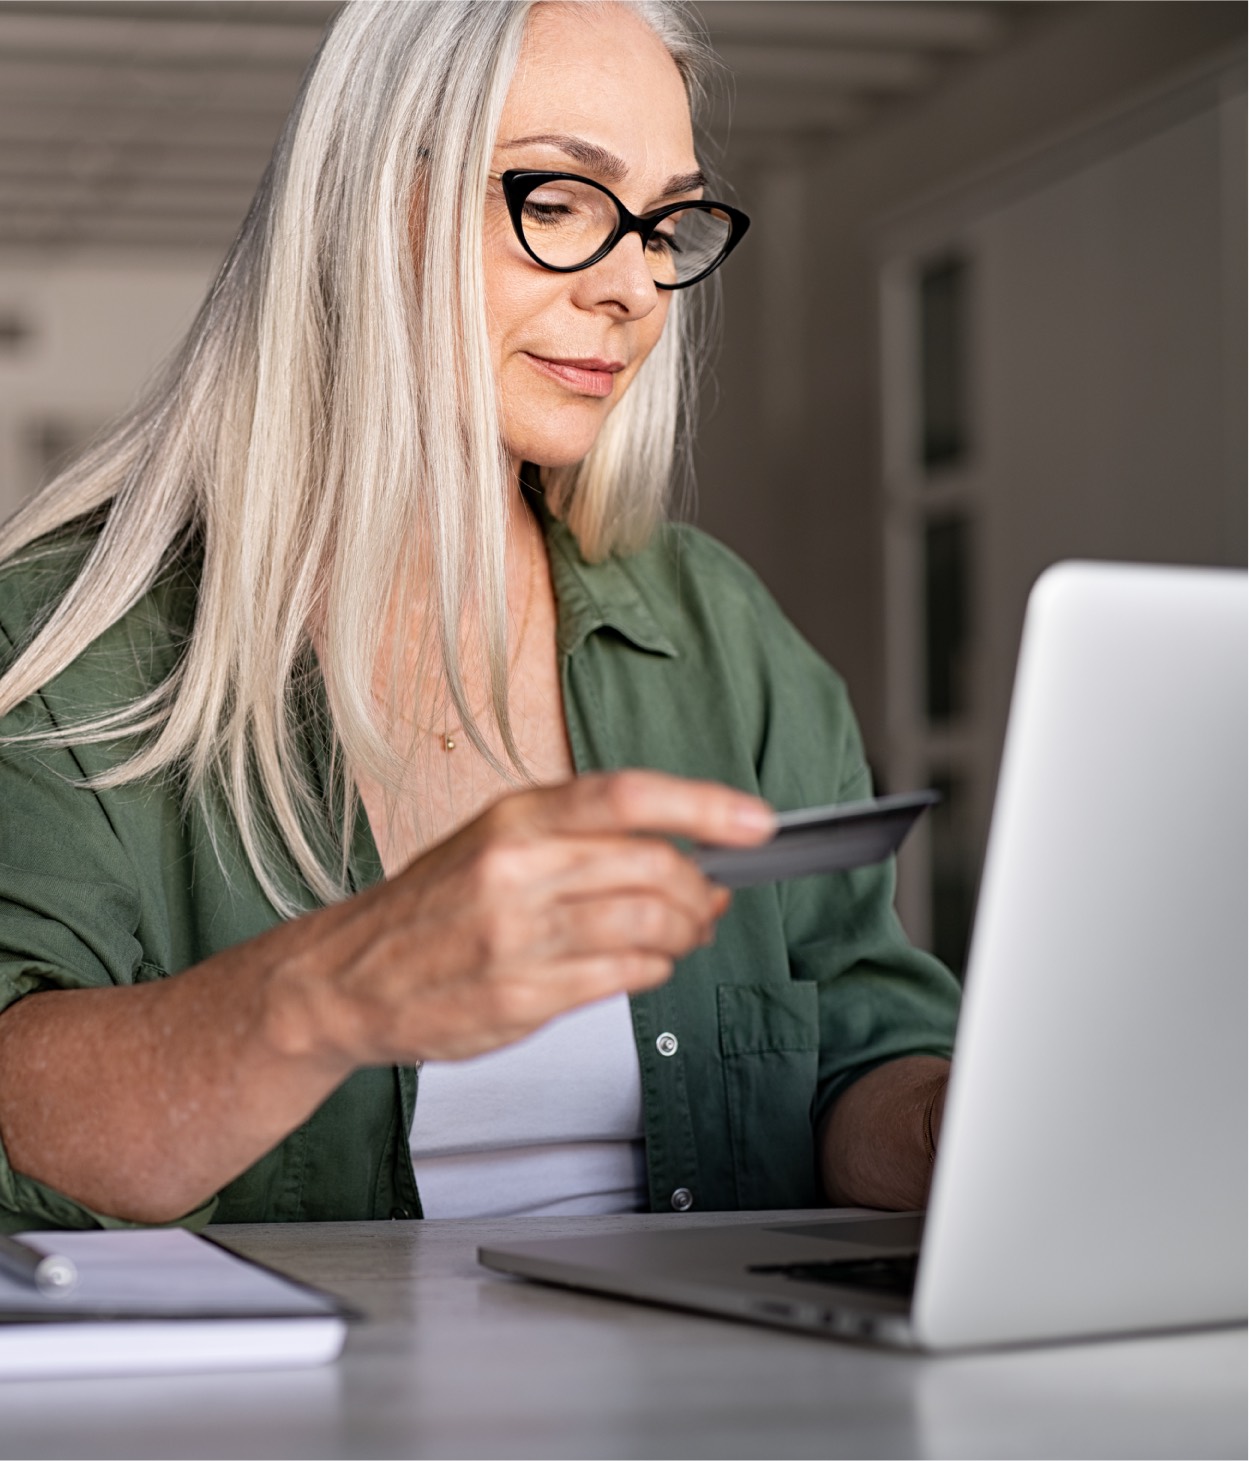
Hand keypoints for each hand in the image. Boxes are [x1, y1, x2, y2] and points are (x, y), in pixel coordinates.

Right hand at [264, 770, 775, 1068]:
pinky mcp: (519, 995)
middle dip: (703, 888)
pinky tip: (646, 963)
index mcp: (513, 818)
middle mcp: (516, 869)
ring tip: (684, 935)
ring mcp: (517, 936)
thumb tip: (681, 846)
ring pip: (648, 924)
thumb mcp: (492, 841)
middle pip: (654, 866)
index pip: (627, 796)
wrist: (344, 978)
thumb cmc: (426, 908)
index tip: (755, 823)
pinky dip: (653, 968)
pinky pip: (622, 976)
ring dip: (686, 932)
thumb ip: (579, 840)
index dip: (705, 806)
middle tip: (711, 900)